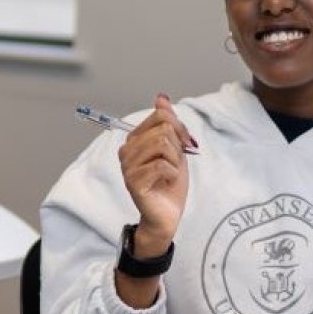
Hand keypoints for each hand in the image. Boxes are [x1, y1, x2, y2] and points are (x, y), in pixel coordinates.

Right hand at [118, 93, 195, 255]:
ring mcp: (128, 167)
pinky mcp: (133, 182)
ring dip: (175, 161)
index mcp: (134, 140)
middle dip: (178, 147)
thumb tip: (161, 98)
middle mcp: (126, 151)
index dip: (180, 128)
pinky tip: (167, 182)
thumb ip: (168, 124)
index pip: (160, 116)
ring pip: (163, 145)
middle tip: (177, 164)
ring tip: (169, 173)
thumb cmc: (170, 184)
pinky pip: (162, 165)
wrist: (167, 215)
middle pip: (163, 130)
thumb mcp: (174, 149)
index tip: (186, 144)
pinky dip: (173, 174)